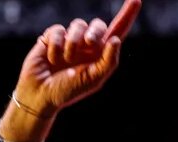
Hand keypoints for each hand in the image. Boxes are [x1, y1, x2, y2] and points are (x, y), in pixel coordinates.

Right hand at [0, 0, 140, 141]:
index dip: (127, 15)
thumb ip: (108, 61)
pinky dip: (56, 45)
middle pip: (98, 24)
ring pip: (78, 24)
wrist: (41, 94)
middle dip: (96, 31)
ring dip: (73, 43)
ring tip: (66, 59)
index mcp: (100, 54)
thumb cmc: (69, 90)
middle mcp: (87, 45)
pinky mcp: (52, 37)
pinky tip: (51, 58)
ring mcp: (69, 39)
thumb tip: (116, 39)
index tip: (136, 0)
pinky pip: (58, 30)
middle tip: (90, 43)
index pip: (117, 31)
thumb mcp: (93, 79)